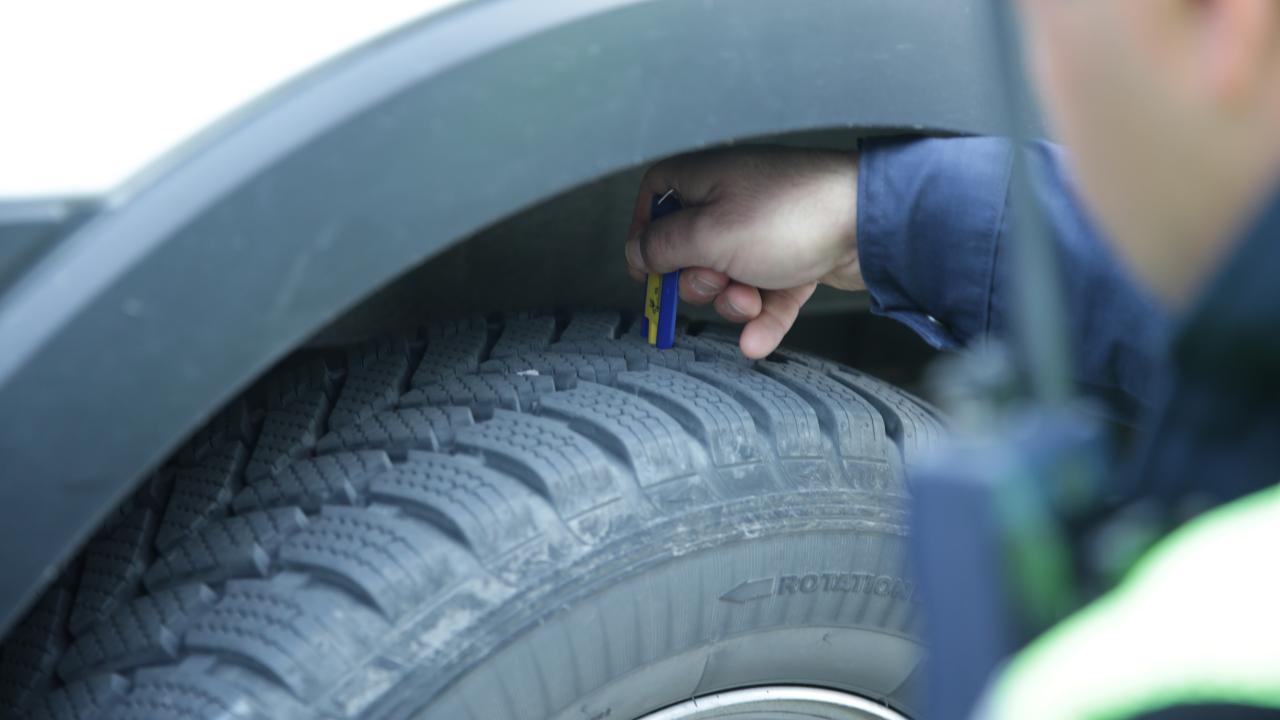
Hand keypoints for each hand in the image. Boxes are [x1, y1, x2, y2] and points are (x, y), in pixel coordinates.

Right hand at [624, 146, 861, 358]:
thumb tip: (636, 252)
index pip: (656, 197)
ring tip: (753, 301)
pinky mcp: (798, 256)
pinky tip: (757, 343)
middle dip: (700, 281)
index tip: (646, 269)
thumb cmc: (791, 215)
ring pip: (731, 277)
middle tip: (716, 283)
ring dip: (735, 302)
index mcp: (706, 179)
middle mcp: (735, 199)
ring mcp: (768, 229)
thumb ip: (663, 246)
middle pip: (691, 249)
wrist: (872, 222)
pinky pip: (769, 293)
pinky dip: (764, 317)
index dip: (645, 233)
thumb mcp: (708, 235)